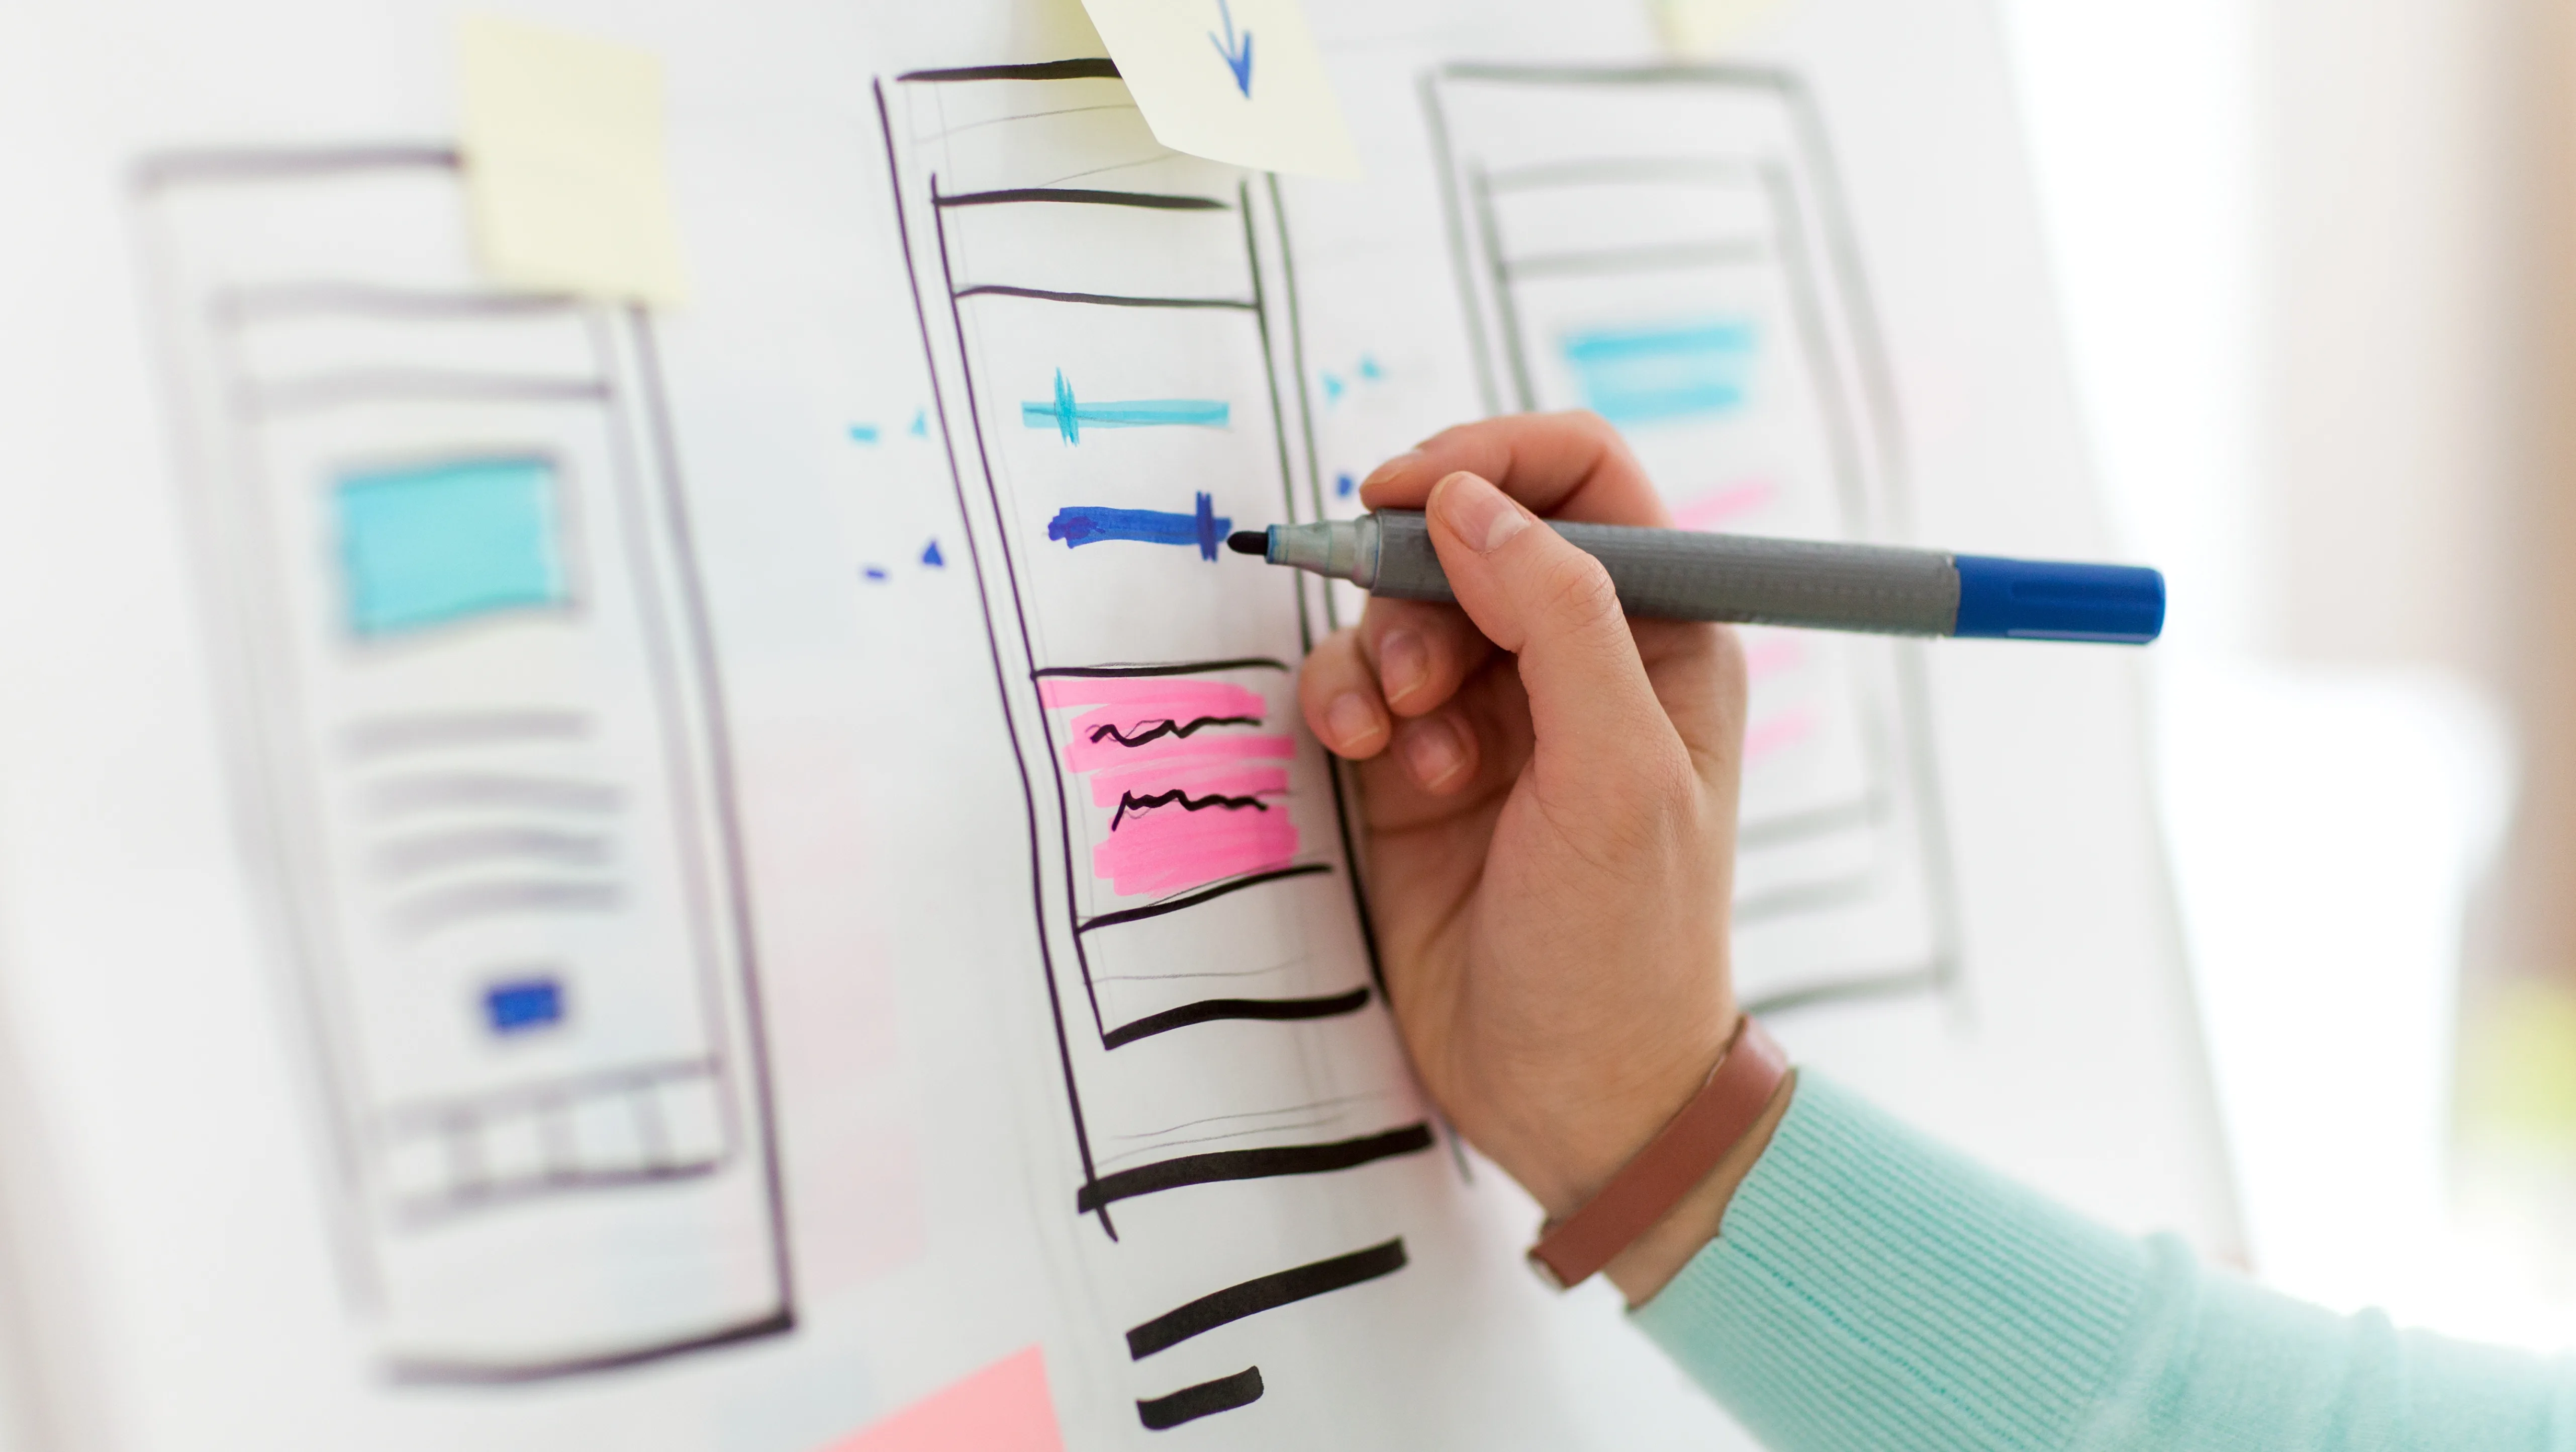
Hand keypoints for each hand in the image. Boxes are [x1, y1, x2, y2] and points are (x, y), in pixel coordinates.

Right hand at [1297, 414, 1776, 1299]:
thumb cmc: (1626, 943)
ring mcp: (1488, 711)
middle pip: (1471, 533)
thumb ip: (1557, 618)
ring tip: (1402, 746)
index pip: (1582, 477)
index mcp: (1662, 635)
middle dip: (1419, 582)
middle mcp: (1574, 656)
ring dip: (1382, 658)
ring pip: (1400, 608)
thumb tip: (1468, 500)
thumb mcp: (1618, 772)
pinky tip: (1375, 765)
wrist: (1571, 1093)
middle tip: (1416, 678)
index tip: (1407, 491)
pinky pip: (1354, 685)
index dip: (1492, 460)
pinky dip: (1346, 706)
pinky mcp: (1412, 768)